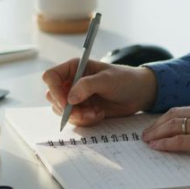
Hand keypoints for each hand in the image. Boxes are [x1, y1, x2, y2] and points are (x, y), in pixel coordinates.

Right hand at [42, 59, 157, 126]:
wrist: (138, 94)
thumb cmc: (124, 79)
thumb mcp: (107, 80)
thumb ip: (87, 86)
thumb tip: (70, 98)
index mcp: (74, 68)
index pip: (51, 77)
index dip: (54, 90)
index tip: (66, 102)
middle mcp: (72, 82)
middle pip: (53, 97)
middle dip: (67, 108)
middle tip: (84, 112)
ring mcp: (76, 97)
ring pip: (62, 111)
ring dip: (78, 116)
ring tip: (97, 113)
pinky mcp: (83, 110)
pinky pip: (75, 119)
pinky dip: (86, 120)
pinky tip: (100, 114)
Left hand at [141, 98, 189, 162]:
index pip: (182, 109)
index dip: (166, 118)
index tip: (158, 124)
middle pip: (172, 116)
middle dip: (156, 125)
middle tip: (146, 133)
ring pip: (173, 127)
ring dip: (156, 134)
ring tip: (147, 141)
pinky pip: (180, 142)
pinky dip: (165, 144)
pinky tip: (157, 147)